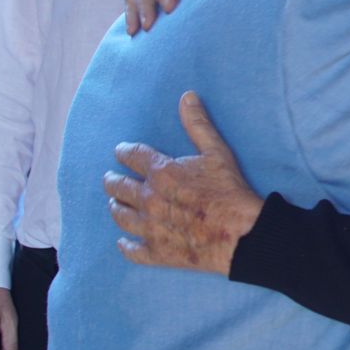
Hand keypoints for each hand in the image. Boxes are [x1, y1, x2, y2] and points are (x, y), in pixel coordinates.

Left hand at [104, 92, 261, 274]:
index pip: (132, 156)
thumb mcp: (216, 152)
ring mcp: (150, 227)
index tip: (120, 151)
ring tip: (115, 205)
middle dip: (112, 181)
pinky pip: (132, 250)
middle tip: (110, 180)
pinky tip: (123, 243)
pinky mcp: (157, 252)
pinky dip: (126, 246)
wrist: (239, 233)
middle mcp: (148, 199)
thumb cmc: (229, 191)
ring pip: (120, 216)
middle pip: (118, 187)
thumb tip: (187, 97)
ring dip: (116, 208)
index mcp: (160, 172)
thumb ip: (198, 124)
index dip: (123, 152)